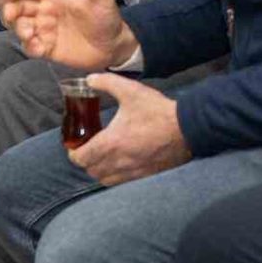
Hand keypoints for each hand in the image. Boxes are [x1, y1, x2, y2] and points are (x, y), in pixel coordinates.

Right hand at [0, 0, 138, 70]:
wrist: (113, 46)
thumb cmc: (106, 18)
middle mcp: (45, 12)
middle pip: (19, 7)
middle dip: (11, 10)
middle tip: (11, 14)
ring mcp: (44, 31)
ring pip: (21, 27)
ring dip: (19, 29)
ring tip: (27, 33)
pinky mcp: (47, 48)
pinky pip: (31, 47)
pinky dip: (29, 47)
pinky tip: (36, 48)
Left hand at [68, 73, 189, 184]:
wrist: (188, 128)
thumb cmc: (157, 110)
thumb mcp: (130, 90)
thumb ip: (105, 82)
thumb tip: (89, 79)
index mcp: (111, 143)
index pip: (81, 158)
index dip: (73, 153)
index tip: (74, 145)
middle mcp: (119, 162)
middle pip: (91, 171)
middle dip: (85, 161)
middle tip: (87, 149)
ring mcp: (133, 172)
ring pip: (106, 180)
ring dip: (99, 170)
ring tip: (102, 157)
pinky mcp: (146, 176)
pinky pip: (122, 183)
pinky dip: (115, 176)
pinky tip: (120, 163)